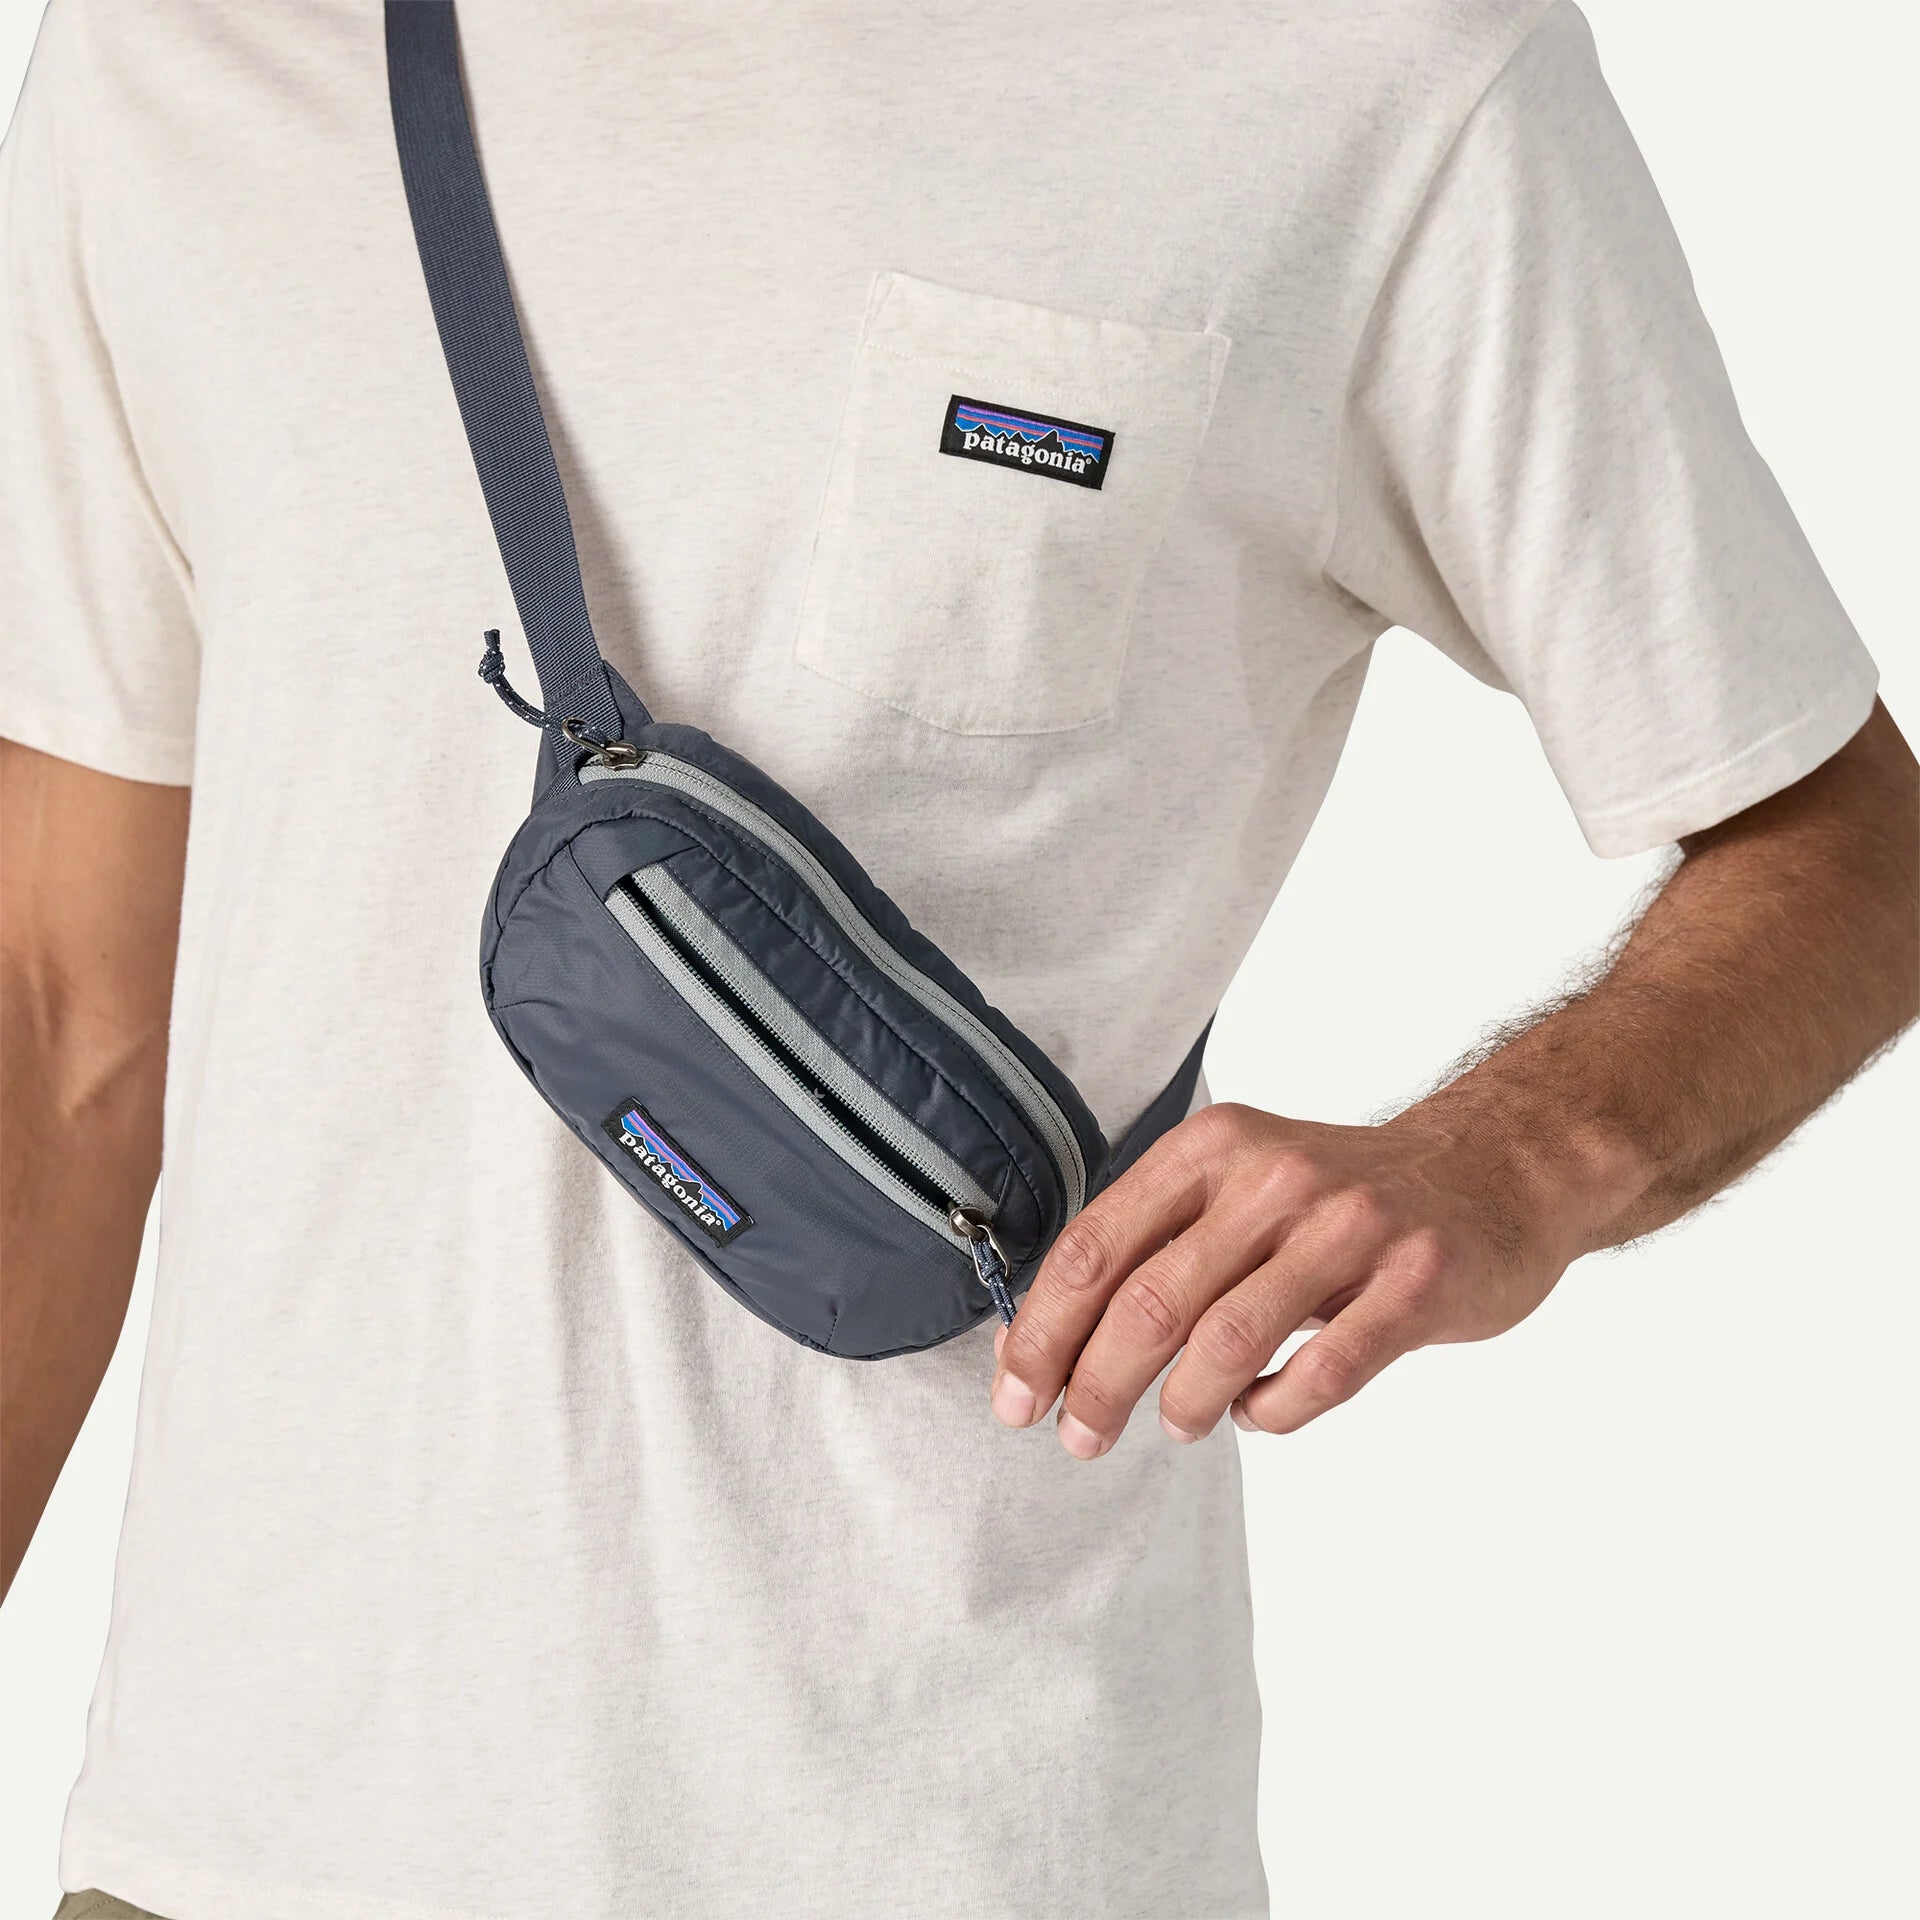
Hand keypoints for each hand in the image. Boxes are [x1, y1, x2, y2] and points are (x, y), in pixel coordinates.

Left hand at [989, 1101, 1598, 1455]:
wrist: (1494, 1170)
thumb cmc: (1340, 1197)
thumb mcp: (1239, 1185)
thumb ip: (1155, 1247)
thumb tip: (1044, 1343)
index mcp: (1213, 1148)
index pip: (1096, 1247)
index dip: (1043, 1330)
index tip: (1016, 1394)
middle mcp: (1274, 1178)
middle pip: (1148, 1303)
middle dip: (1096, 1386)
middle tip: (1077, 1437)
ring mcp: (1349, 1229)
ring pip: (1226, 1344)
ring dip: (1182, 1404)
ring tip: (1176, 1423)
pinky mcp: (1413, 1285)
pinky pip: (1320, 1376)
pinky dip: (1270, 1412)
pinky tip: (1257, 1410)